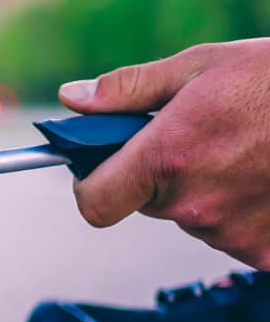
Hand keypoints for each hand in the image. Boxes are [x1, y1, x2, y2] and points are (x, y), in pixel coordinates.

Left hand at [58, 39, 269, 267]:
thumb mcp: (199, 66)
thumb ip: (128, 90)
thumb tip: (72, 99)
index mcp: (168, 157)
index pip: (95, 203)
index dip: (91, 185)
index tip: (102, 168)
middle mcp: (196, 205)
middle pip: (148, 205)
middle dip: (161, 175)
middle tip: (202, 137)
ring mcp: (234, 236)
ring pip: (195, 218)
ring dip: (208, 191)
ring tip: (247, 151)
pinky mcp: (268, 254)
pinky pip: (236, 236)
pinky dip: (247, 212)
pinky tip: (268, 177)